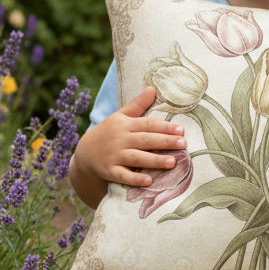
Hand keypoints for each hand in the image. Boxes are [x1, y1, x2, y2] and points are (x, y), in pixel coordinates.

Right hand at [69, 86, 186, 208]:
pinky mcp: (109, 171)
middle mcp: (120, 139)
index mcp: (125, 124)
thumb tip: (152, 88)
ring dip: (155, 160)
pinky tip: (149, 181)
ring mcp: (114, 156)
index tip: (181, 130)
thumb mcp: (120, 116)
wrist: (85, 152)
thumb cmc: (109, 132)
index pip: (147, 124)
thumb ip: (138, 104)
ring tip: (173, 162)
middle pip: (145, 140)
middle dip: (164, 142)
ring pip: (136, 158)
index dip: (164, 127)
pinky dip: (135, 179)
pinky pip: (123, 175)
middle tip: (183, 144)